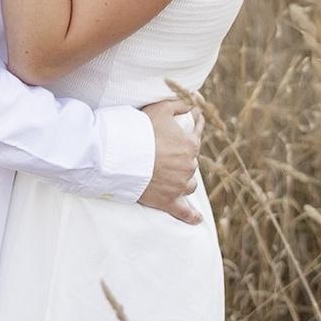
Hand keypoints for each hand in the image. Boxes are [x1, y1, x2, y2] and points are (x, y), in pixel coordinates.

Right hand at [138, 97, 204, 225]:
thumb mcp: (161, 108)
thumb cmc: (142, 130)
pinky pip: (184, 211)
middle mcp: (189, 166)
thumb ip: (180, 104)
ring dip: (185, 180)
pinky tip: (197, 218)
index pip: (197, 134)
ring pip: (190, 183)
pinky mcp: (168, 201)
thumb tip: (194, 102)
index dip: (194, 126)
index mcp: (190, 144)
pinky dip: (191, 216)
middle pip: (192, 161)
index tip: (192, 123)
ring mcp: (179, 185)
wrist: (124, 156)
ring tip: (176, 177)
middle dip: (184, 156)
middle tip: (169, 151)